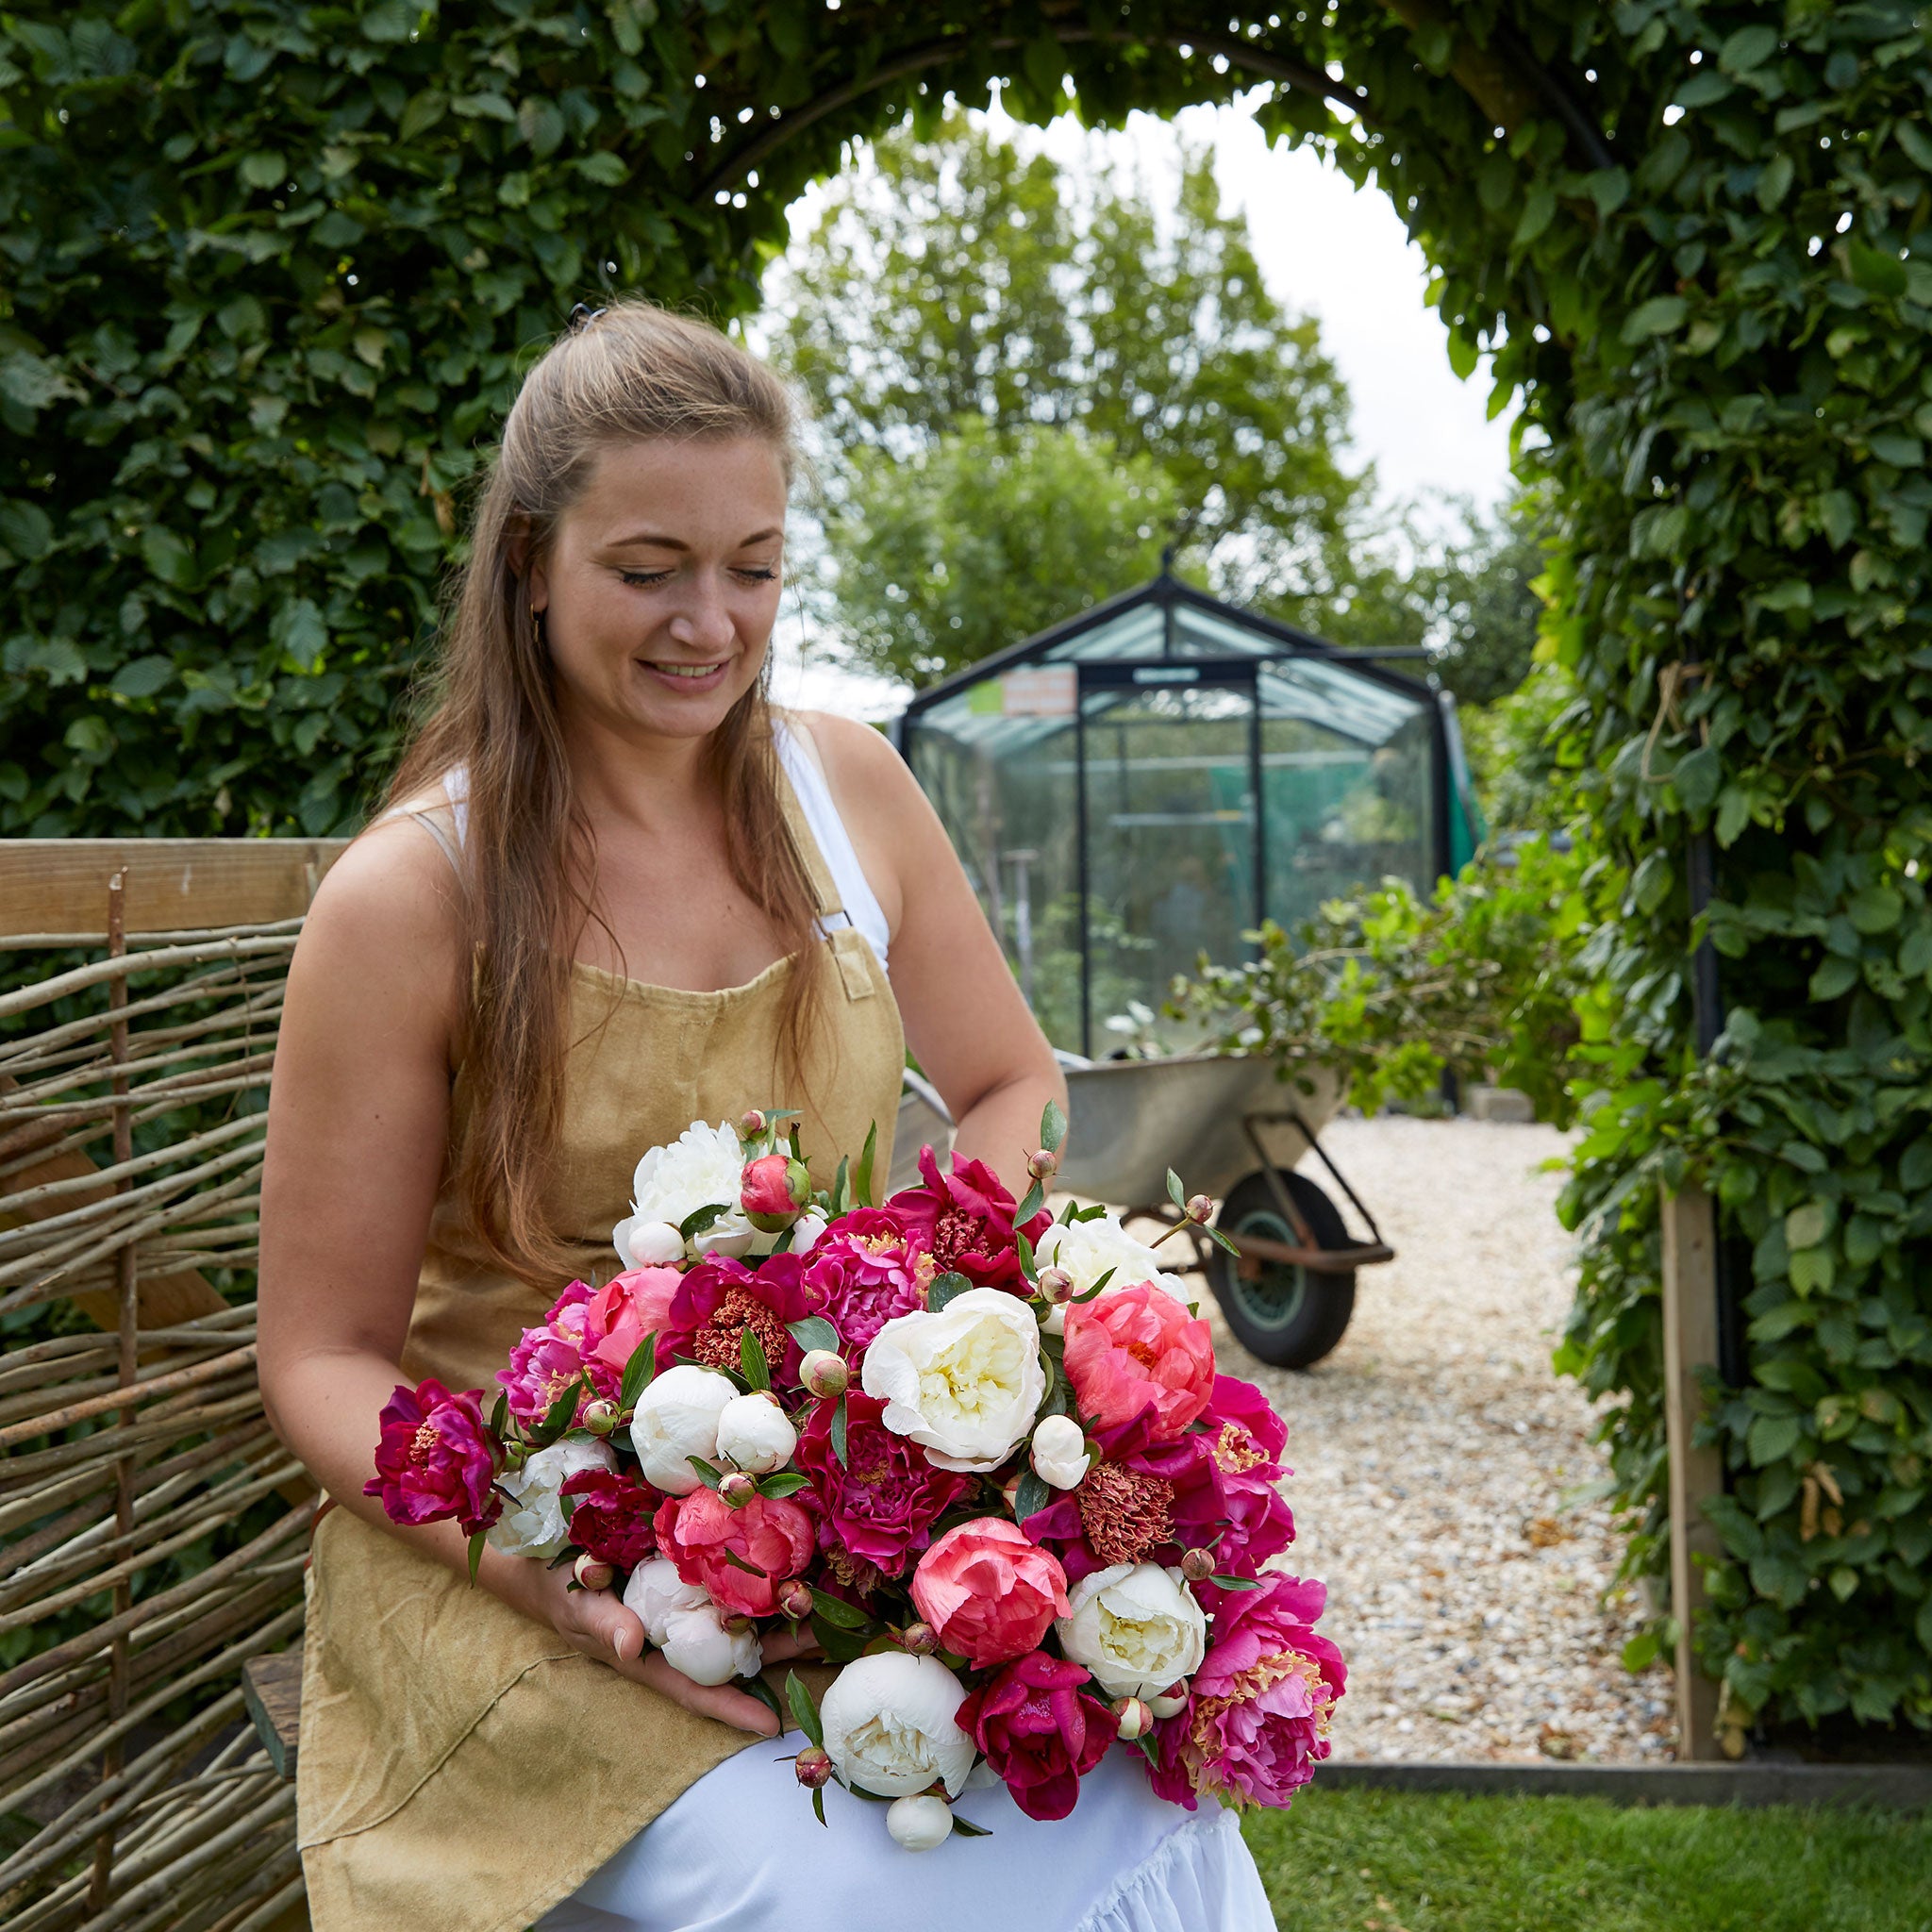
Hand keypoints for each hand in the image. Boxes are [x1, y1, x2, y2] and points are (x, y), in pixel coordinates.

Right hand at [503, 1557, 820, 1736]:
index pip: (696, 1689)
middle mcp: (677, 1633)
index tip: (772, 1727)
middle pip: (733, 1651)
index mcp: (652, 1655)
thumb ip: (605, 1625)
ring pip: (738, 1614)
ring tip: (824, 1602)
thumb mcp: (578, 1608)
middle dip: (779, 1649)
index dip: (731, 1708)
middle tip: (828, 1643)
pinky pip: (726, 1576)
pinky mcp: (686, 1568)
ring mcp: (685, 1603)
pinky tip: (787, 1560)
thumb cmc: (562, 1591)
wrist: (549, 1551)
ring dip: (777, 1610)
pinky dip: (755, 1574)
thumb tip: (630, 1647)